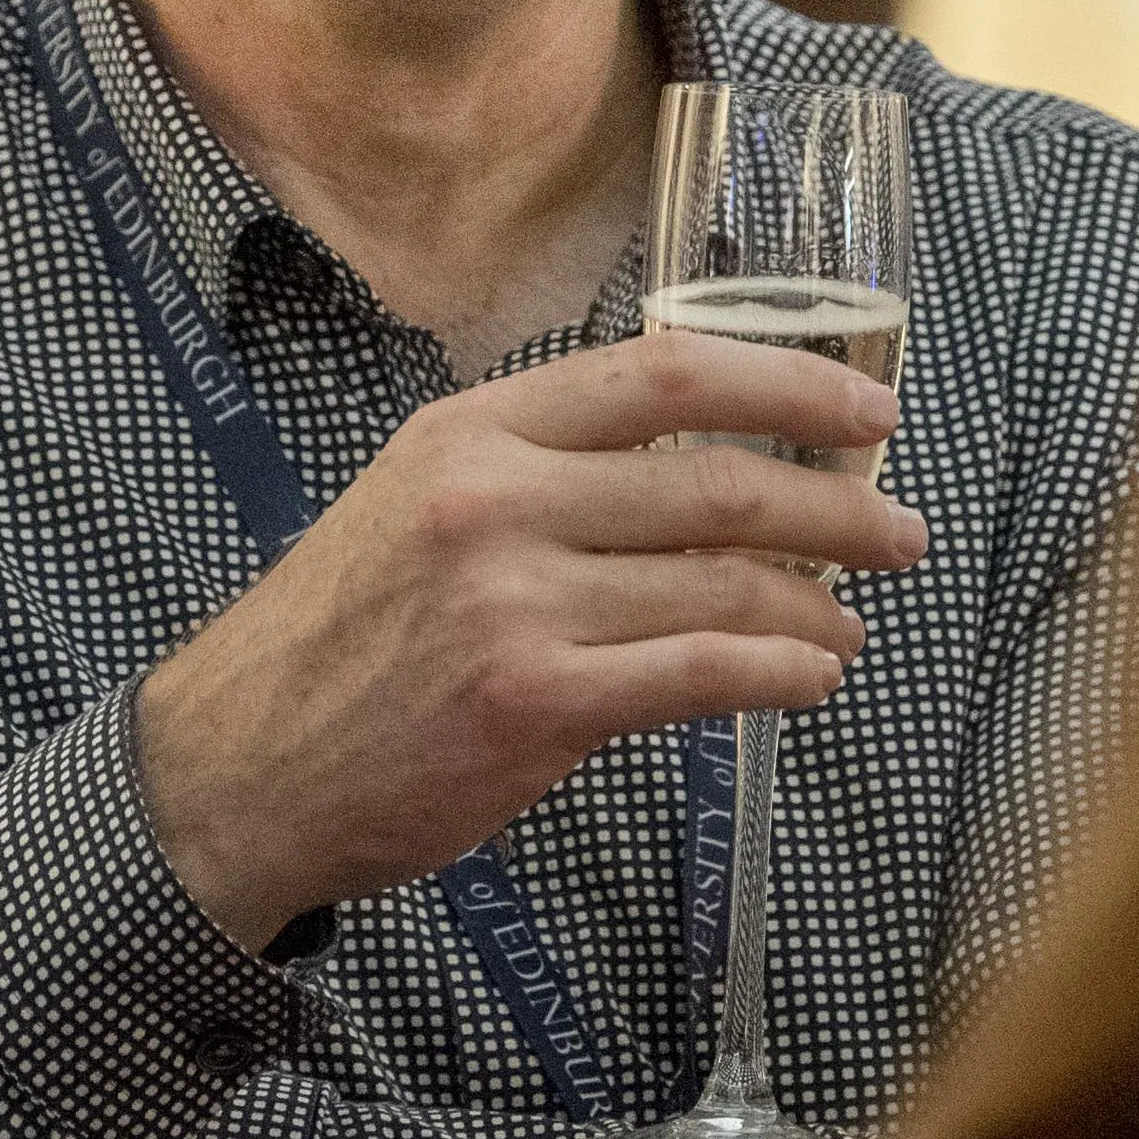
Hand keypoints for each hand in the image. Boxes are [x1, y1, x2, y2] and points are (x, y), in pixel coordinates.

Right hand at [132, 327, 926, 948]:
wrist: (238, 765)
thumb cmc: (339, 639)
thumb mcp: (415, 506)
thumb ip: (541, 475)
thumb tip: (703, 473)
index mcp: (471, 433)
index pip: (665, 373)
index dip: (787, 386)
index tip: (865, 412)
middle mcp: (495, 501)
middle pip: (716, 480)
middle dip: (837, 506)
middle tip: (900, 528)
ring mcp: (514, 602)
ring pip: (723, 584)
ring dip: (815, 606)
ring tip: (849, 623)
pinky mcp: (534, 702)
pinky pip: (702, 674)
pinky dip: (780, 673)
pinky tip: (810, 677)